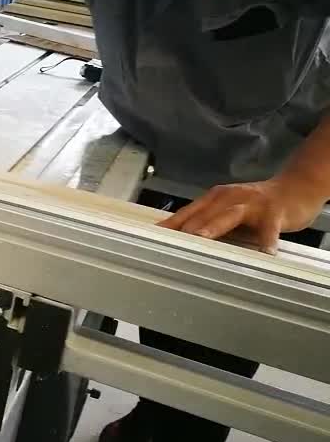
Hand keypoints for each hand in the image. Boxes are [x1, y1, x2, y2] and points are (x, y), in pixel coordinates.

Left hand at [158, 177, 326, 253]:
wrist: (295, 188)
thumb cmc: (255, 205)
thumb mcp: (226, 211)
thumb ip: (206, 224)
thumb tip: (179, 244)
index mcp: (212, 200)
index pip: (184, 215)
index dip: (166, 228)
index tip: (148, 240)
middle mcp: (227, 198)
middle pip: (201, 215)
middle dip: (184, 230)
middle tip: (166, 245)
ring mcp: (250, 204)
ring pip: (228, 215)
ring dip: (213, 227)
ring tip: (200, 240)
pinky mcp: (274, 212)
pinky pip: (269, 229)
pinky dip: (266, 241)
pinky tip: (264, 254)